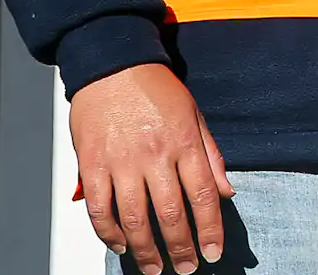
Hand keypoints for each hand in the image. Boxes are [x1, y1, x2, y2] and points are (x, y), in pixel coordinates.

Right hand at [71, 63, 232, 274]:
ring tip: (154, 268)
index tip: (213, 252)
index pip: (203, 195)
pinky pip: (99, 208)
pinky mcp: (90, 164)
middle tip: (187, 267)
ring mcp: (120, 161)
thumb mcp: (194, 115)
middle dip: (181, 248)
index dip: (210, 229)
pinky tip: (121, 245)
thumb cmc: (155, 88)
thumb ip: (211, 156)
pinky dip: (109, 232)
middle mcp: (154, 155)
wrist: (112, 64)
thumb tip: (227, 193)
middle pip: (170, 213)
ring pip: (134, 218)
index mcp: (184, 142)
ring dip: (146, 250)